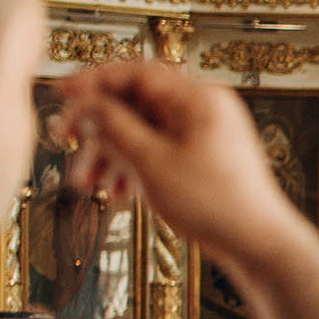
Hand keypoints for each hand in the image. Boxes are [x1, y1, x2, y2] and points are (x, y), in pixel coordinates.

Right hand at [56, 61, 306, 270]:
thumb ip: (115, 127)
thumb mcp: (151, 163)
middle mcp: (204, 109)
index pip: (137, 73)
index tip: (61, 92)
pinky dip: (133, 167)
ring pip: (143, 131)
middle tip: (65, 139)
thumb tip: (90, 104)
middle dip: (97, 125)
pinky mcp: (204, 158)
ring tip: (84, 181)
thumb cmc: (215, 204)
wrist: (257, 245)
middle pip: (137, 103)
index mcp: (199, 98)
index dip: (94, 81)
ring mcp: (205, 134)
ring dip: (110, 152)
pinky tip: (114, 193)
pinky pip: (159, 151)